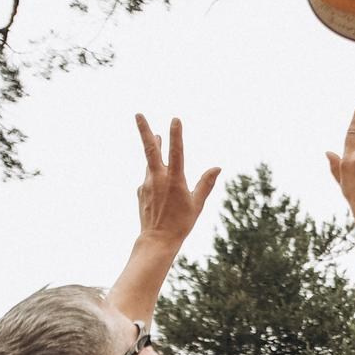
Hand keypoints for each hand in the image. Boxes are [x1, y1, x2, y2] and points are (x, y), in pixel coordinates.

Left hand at [135, 115, 220, 252]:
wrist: (157, 241)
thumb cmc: (181, 223)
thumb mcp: (197, 204)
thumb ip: (205, 183)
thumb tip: (217, 168)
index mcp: (174, 180)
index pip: (176, 152)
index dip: (176, 135)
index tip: (175, 119)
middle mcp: (158, 179)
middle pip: (150, 150)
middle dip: (144, 130)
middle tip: (138, 114)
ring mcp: (147, 184)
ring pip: (150, 162)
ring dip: (153, 148)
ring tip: (156, 137)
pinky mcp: (141, 191)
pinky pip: (149, 179)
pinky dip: (155, 175)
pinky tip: (159, 182)